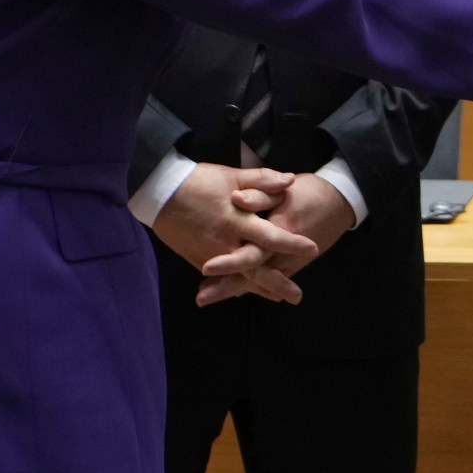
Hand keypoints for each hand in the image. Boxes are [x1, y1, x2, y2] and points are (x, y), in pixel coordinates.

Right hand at [152, 164, 317, 307]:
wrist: (160, 193)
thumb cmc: (199, 181)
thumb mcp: (232, 175)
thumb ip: (262, 180)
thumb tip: (289, 181)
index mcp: (237, 220)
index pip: (270, 236)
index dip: (291, 244)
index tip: (312, 249)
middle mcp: (225, 242)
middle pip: (256, 269)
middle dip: (278, 283)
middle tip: (297, 296)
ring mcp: (210, 254)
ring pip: (239, 277)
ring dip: (259, 289)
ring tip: (278, 297)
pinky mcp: (198, 259)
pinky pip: (222, 277)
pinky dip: (236, 284)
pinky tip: (247, 290)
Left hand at [194, 171, 354, 306]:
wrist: (340, 202)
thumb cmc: (309, 192)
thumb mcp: (285, 190)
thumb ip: (261, 194)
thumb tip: (236, 199)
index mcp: (280, 231)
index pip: (252, 252)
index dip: (229, 263)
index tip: (206, 268)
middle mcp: (284, 253)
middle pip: (252, 275)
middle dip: (226, 286)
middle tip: (200, 297)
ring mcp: (289, 262)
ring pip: (259, 281)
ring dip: (233, 290)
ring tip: (205, 297)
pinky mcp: (292, 265)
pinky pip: (269, 280)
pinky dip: (251, 286)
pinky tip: (231, 291)